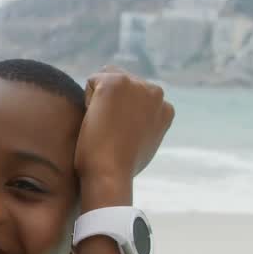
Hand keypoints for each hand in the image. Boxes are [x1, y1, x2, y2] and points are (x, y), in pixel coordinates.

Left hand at [75, 67, 175, 190]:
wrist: (111, 174)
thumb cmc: (121, 168)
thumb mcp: (143, 145)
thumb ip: (143, 126)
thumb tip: (132, 122)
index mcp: (165, 109)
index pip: (135, 96)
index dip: (120, 114)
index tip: (119, 135)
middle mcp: (156, 93)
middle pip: (122, 83)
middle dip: (111, 103)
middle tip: (110, 132)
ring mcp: (138, 85)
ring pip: (106, 79)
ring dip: (99, 99)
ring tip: (103, 126)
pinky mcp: (116, 82)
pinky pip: (91, 82)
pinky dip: (87, 100)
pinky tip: (96, 120)